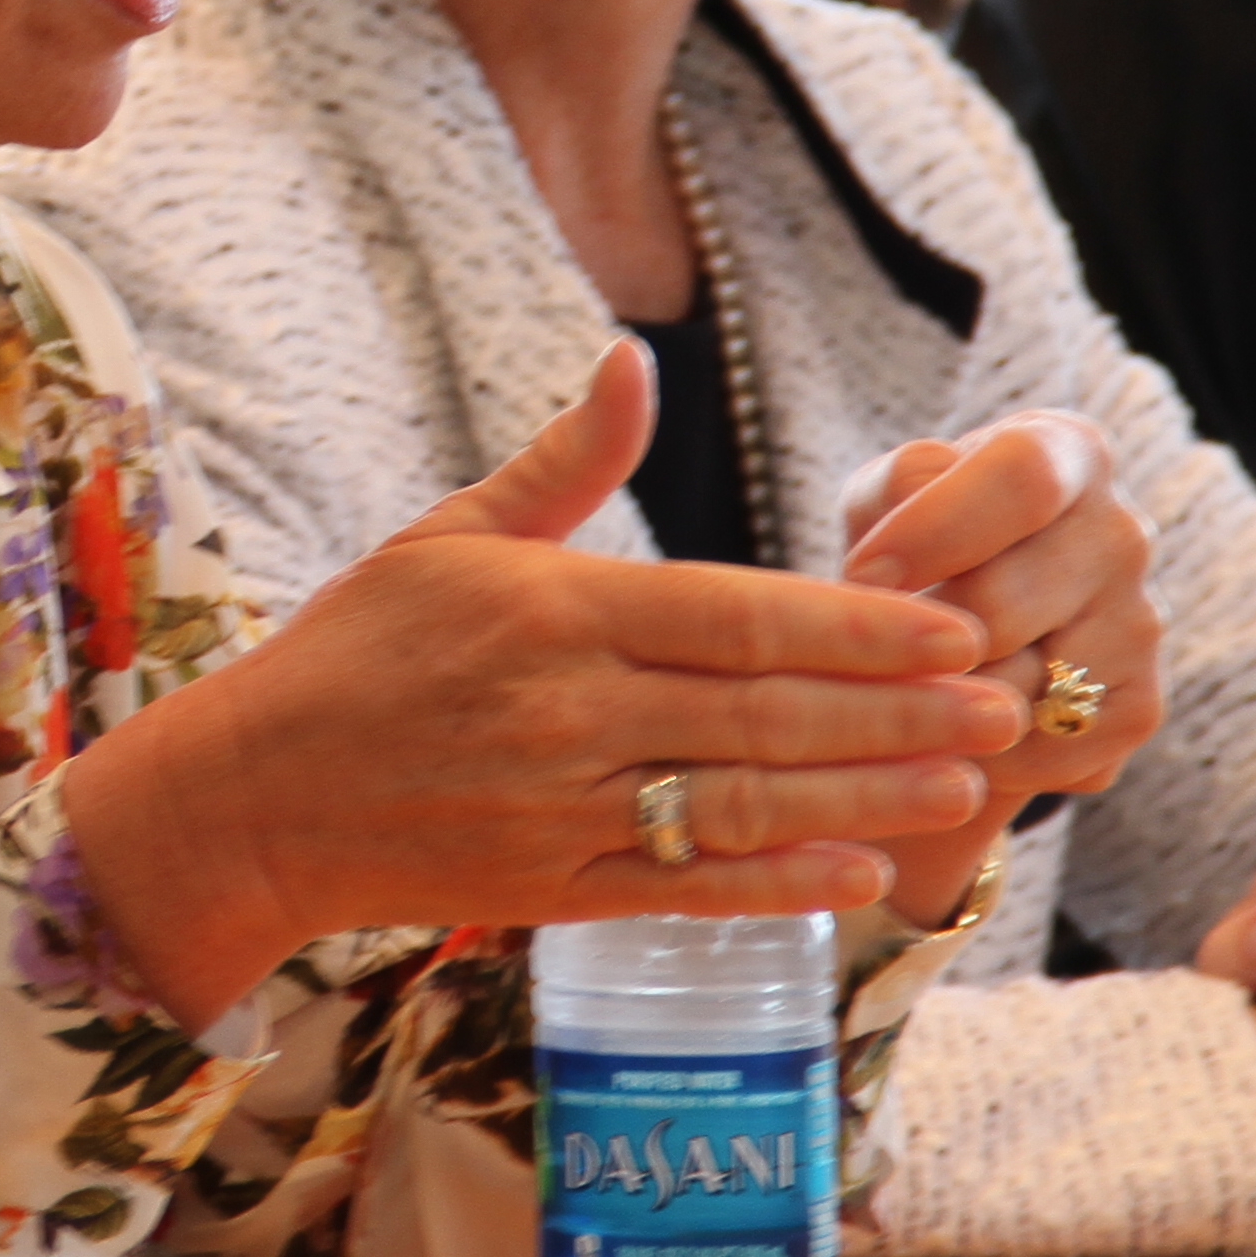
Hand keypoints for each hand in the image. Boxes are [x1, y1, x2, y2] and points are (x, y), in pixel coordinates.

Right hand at [68, 338, 1020, 1027]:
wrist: (251, 797)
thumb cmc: (352, 653)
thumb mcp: (448, 536)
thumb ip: (561, 462)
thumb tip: (635, 365)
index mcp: (553, 611)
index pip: (733, 618)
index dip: (852, 626)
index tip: (950, 622)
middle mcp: (566, 713)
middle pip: (763, 716)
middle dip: (897, 713)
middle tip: (1004, 699)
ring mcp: (561, 809)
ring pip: (743, 807)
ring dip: (866, 799)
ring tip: (968, 783)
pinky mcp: (550, 890)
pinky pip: (687, 890)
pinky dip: (780, 888)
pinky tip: (866, 876)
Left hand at [836, 413, 1163, 921]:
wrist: (972, 616)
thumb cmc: (917, 536)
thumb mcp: (888, 495)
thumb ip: (890, 499)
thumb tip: (888, 575)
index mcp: (1066, 454)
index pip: (1023, 480)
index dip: (936, 530)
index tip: (864, 575)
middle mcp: (1121, 533)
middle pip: (1004, 603)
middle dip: (918, 639)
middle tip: (874, 650)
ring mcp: (1140, 624)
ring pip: (1017, 688)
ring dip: (941, 706)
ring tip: (905, 691)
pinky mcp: (1139, 709)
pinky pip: (1045, 752)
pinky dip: (983, 757)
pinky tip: (952, 731)